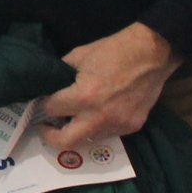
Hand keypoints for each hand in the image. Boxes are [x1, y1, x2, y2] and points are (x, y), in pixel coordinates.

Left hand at [39, 22, 180, 151]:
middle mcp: (99, 117)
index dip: (41, 106)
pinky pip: (108, 133)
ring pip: (88, 139)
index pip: (51, 110)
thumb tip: (48, 87)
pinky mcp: (132, 127)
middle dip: (49, 136)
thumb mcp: (79, 55)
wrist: (153, 53)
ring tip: (74, 117)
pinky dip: (98, 126)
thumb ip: (61, 74)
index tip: (38, 105)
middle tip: (44, 127)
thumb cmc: (114, 50)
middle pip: (65, 142)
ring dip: (77, 130)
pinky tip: (98, 112)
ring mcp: (117, 125)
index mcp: (83, 96)